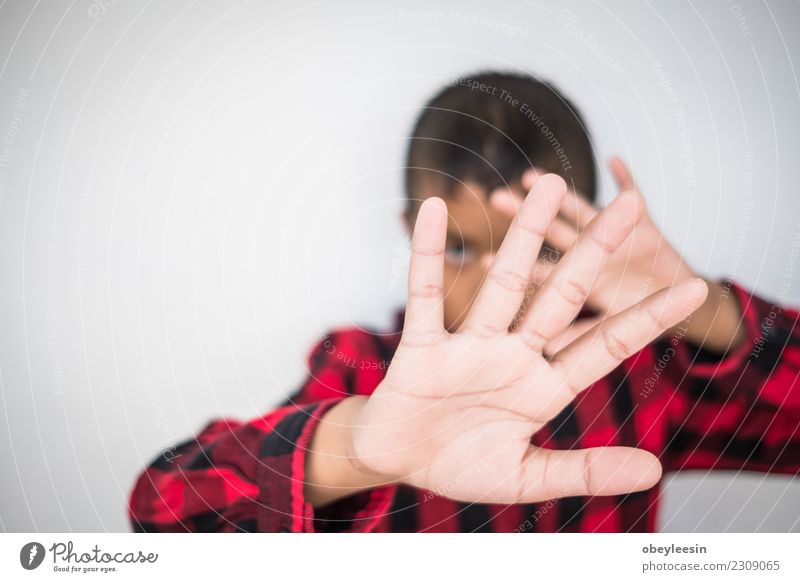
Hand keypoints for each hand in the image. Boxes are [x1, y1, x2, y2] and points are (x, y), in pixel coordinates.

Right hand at [347, 174, 707, 503]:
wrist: (399, 461)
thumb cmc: (460, 466)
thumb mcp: (527, 478)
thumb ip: (586, 472)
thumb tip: (655, 471)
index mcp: (544, 387)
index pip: (605, 345)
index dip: (649, 318)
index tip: (693, 286)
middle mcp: (513, 355)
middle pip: (562, 295)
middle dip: (597, 251)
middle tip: (631, 206)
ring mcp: (470, 346)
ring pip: (503, 283)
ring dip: (525, 234)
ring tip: (551, 183)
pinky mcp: (423, 344)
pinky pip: (425, 293)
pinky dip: (427, 253)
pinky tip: (435, 210)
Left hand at [491, 158, 741, 354]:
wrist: (692, 309)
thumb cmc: (647, 327)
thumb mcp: (613, 333)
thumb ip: (582, 335)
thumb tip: (548, 347)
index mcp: (576, 296)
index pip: (538, 280)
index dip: (513, 270)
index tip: (483, 263)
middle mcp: (589, 262)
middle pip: (550, 239)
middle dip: (525, 219)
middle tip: (495, 200)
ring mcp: (615, 241)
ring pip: (580, 213)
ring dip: (560, 195)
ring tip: (529, 175)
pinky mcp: (646, 226)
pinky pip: (636, 195)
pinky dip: (626, 178)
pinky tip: (613, 159)